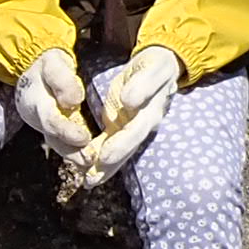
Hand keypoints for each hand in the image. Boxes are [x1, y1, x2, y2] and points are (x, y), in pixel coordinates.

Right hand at [12, 46, 93, 160]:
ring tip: (91, 165)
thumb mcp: (52, 63)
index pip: (51, 120)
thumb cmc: (47, 64)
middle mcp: (40, 120)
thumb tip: (73, 102)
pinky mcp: (58, 131)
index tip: (83, 138)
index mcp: (37, 103)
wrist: (37, 71)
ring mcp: (48, 128)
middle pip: (55, 140)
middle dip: (72, 152)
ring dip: (76, 157)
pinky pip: (67, 144)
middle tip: (89, 161)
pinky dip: (78, 154)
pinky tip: (93, 162)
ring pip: (61, 145)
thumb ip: (61, 79)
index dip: (66, 131)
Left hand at [74, 45, 182, 188]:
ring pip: (119, 152)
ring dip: (105, 169)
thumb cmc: (155, 66)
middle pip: (126, 148)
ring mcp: (134, 128)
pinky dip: (101, 160)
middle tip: (91, 179)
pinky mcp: (124, 127)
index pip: (135, 131)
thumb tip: (130, 102)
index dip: (121, 144)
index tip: (105, 156)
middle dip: (110, 165)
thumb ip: (143, 84)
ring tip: (88, 182)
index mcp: (151, 112)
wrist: (161, 65)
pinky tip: (88, 173)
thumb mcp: (153, 69)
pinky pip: (112, 146)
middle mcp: (143, 125)